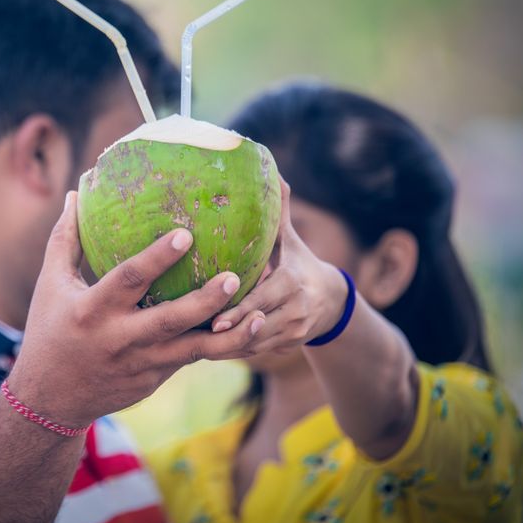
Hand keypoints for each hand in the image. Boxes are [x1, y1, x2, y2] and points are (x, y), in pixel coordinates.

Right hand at [7, 191, 266, 426]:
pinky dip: (221, 345)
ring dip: (229, 333)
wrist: (51, 399)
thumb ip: (65, 240)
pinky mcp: (155, 378)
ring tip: (261, 314)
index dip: (157, 258)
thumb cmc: (50, 330)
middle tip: (233, 276)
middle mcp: (120, 338)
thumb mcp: (51, 285)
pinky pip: (192, 358)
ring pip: (192, 349)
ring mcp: (141, 363)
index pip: (128, 280)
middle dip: (204, 301)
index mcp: (92, 310)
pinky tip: (250, 328)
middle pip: (169, 319)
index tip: (185, 235)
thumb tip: (74, 194)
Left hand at [210, 179, 347, 354]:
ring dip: (225, 346)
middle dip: (227, 332)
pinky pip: (254, 352)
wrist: (332, 302)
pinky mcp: (286, 348)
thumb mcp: (290, 238)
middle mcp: (296, 311)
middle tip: (196, 333)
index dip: (239, 310)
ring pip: (254, 344)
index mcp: (293, 283)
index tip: (215, 318)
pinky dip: (232, 351)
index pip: (264, 299)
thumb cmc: (298, 261)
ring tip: (191, 342)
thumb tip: (271, 170)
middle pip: (256, 326)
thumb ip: (279, 210)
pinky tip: (205, 348)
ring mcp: (292, 333)